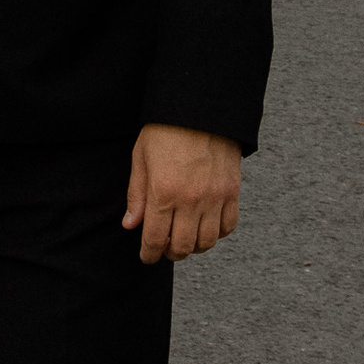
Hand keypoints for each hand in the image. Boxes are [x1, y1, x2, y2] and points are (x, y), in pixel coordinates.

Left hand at [123, 123, 242, 264]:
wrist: (201, 107)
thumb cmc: (166, 130)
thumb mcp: (141, 158)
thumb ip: (137, 195)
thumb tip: (130, 225)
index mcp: (163, 192)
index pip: (155, 239)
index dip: (149, 254)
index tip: (147, 256)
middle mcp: (191, 200)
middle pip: (182, 247)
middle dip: (170, 253)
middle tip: (165, 248)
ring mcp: (214, 197)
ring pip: (207, 242)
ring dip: (194, 247)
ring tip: (185, 238)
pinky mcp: (232, 191)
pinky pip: (228, 226)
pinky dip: (217, 233)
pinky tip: (206, 226)